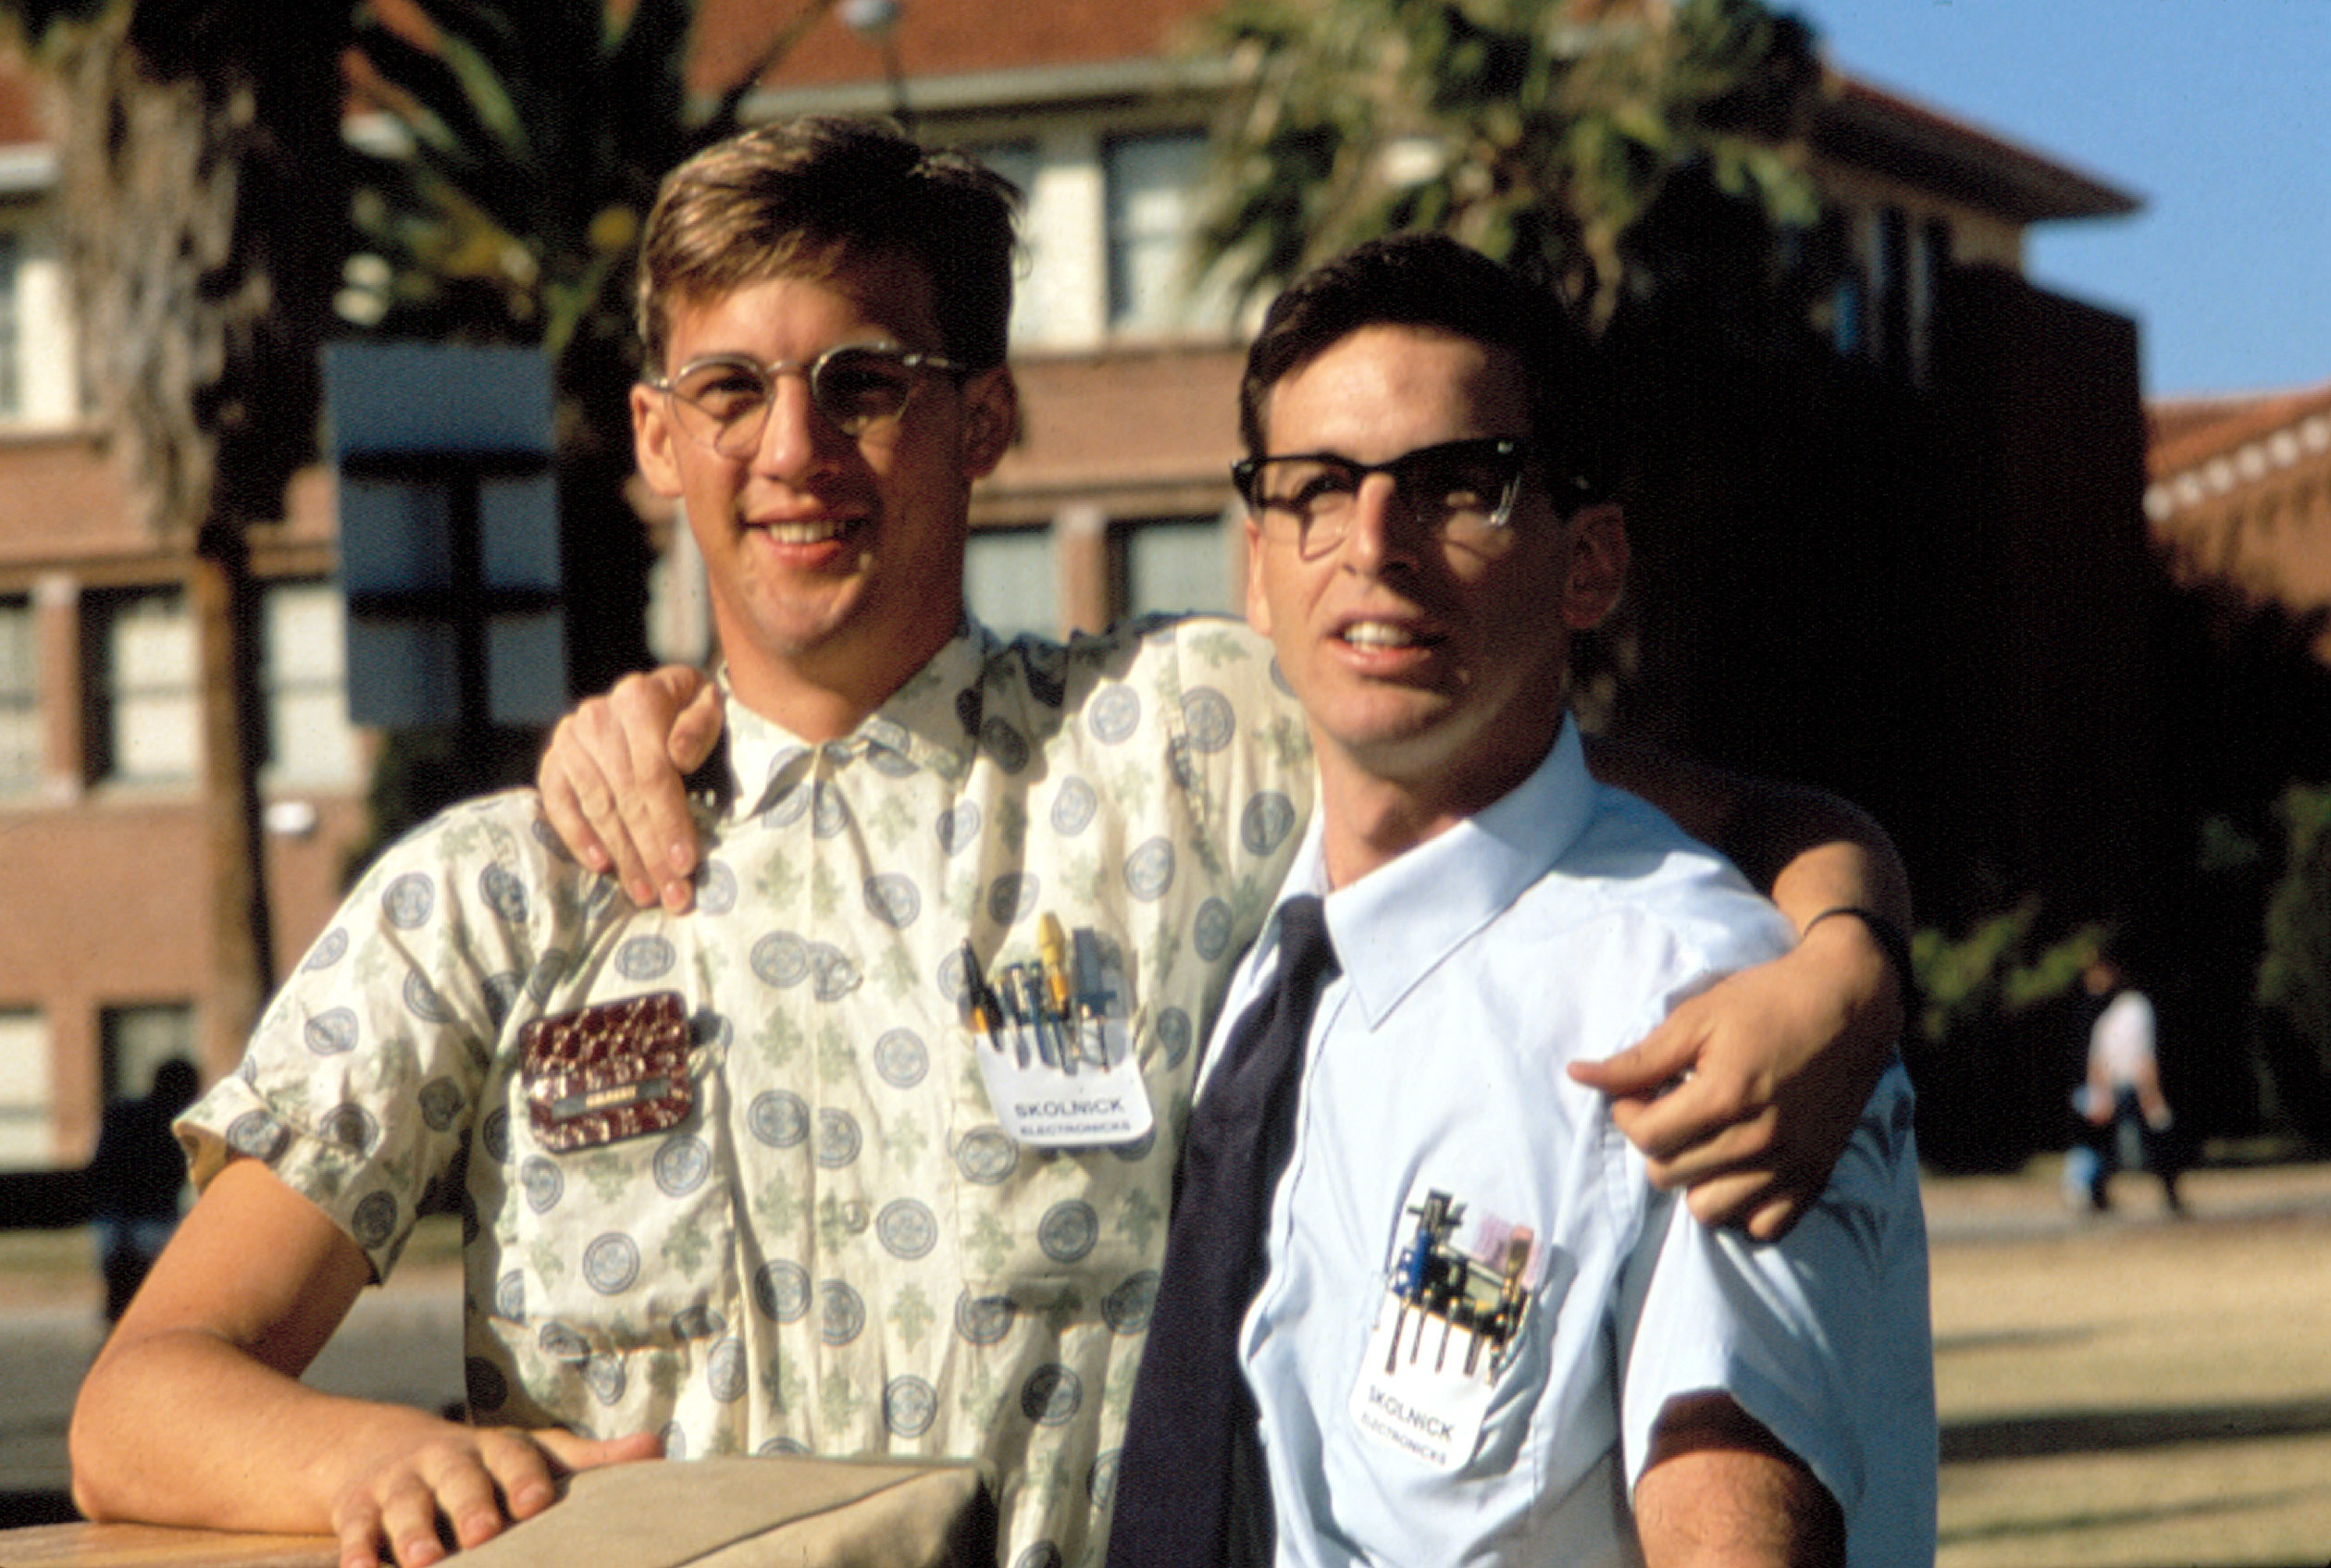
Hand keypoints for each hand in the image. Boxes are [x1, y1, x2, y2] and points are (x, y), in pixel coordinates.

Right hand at [327, 1421, 660, 1567]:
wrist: (384, 1447)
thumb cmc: (484, 1464)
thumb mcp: (533, 1455)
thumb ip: (590, 1460)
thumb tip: (658, 1447)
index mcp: (496, 1448)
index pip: (515, 1456)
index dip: (525, 1477)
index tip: (536, 1503)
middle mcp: (447, 1461)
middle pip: (458, 1477)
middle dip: (469, 1504)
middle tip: (483, 1534)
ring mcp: (399, 1483)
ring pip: (404, 1504)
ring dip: (411, 1531)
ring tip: (424, 1561)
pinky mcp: (358, 1508)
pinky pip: (355, 1529)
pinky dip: (357, 1551)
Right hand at [537, 666, 722, 911]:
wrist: (654, 693)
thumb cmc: (688, 709)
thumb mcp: (707, 704)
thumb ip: (700, 725)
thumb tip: (679, 757)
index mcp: (638, 699)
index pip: (653, 773)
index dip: (669, 821)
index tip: (686, 864)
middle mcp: (597, 718)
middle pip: (626, 798)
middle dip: (651, 853)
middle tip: (672, 896)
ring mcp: (569, 740)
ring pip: (598, 808)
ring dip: (623, 857)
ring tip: (646, 894)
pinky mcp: (552, 761)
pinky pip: (558, 805)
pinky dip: (578, 836)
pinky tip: (601, 866)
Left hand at [1569, 918, 1899, 1239]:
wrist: (1849, 1003)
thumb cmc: (1766, 1002)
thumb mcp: (1696, 1017)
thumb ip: (1638, 1059)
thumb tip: (1577, 1075)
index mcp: (1725, 1096)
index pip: (1646, 1138)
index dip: (1628, 1114)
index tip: (1640, 1094)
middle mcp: (1759, 1140)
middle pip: (1668, 1176)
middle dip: (1658, 1143)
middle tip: (1673, 1110)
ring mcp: (1791, 1164)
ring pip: (1709, 1210)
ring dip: (1694, 1179)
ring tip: (1703, 1141)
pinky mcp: (1816, 1177)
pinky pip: (1761, 1225)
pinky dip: (1742, 1204)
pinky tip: (1737, 1166)